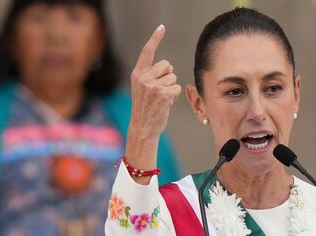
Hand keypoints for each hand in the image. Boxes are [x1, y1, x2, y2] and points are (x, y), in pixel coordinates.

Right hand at [125, 25, 180, 173]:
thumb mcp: (142, 89)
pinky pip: (177, 87)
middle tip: (159, 91)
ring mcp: (153, 85)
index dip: (155, 38)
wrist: (143, 127)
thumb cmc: (145, 108)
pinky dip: (175, 95)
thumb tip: (169, 67)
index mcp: (137, 74)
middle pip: (167, 65)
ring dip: (171, 87)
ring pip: (173, 77)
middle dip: (168, 76)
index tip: (162, 27)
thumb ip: (151, 76)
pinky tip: (165, 103)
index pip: (147, 52)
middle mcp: (143, 77)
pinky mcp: (163, 93)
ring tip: (161, 99)